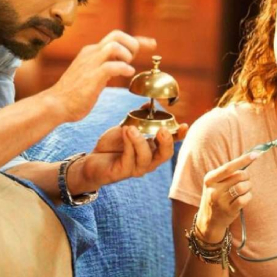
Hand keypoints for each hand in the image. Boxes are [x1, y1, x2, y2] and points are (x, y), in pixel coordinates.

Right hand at [44, 30, 155, 121]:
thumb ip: (103, 67)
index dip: (137, 40)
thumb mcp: (90, 74)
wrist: (55, 105)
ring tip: (128, 68)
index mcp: (91, 52)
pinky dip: (123, 68)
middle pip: (117, 34)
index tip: (152, 44)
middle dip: (133, 44)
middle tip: (136, 59)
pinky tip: (127, 74)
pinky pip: (111, 66)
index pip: (117, 38)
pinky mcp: (91, 77)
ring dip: (127, 55)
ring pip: (114, 46)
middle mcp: (91, 53)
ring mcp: (90, 64)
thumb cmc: (73, 94)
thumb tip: (118, 66)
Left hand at [67, 123, 188, 193]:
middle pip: (165, 155)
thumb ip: (139, 119)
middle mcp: (148, 161)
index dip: (179, 136)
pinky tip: (124, 131)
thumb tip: (148, 104)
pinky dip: (128, 144)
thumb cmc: (112, 145)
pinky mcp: (122, 172)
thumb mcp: (127, 128)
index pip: (170, 144)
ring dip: (140, 141)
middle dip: (166, 142)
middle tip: (162, 129)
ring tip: (131, 128)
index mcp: (152, 150)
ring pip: (146, 158)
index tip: (184, 125)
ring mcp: (136, 168)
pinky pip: (129, 159)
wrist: (92, 161)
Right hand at [195, 152, 256, 242]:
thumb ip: (227, 174)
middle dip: (247, 176)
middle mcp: (213, 189)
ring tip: (246, 189)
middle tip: (246, 180)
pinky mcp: (228, 211)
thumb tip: (248, 159)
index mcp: (209, 179)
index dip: (243, 160)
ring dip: (248, 187)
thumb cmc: (216, 197)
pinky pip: (244, 199)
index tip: (255, 154)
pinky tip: (245, 197)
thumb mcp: (214, 184)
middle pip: (239, 176)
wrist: (209, 221)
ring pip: (242, 187)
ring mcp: (220, 201)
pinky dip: (248, 196)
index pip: (228, 167)